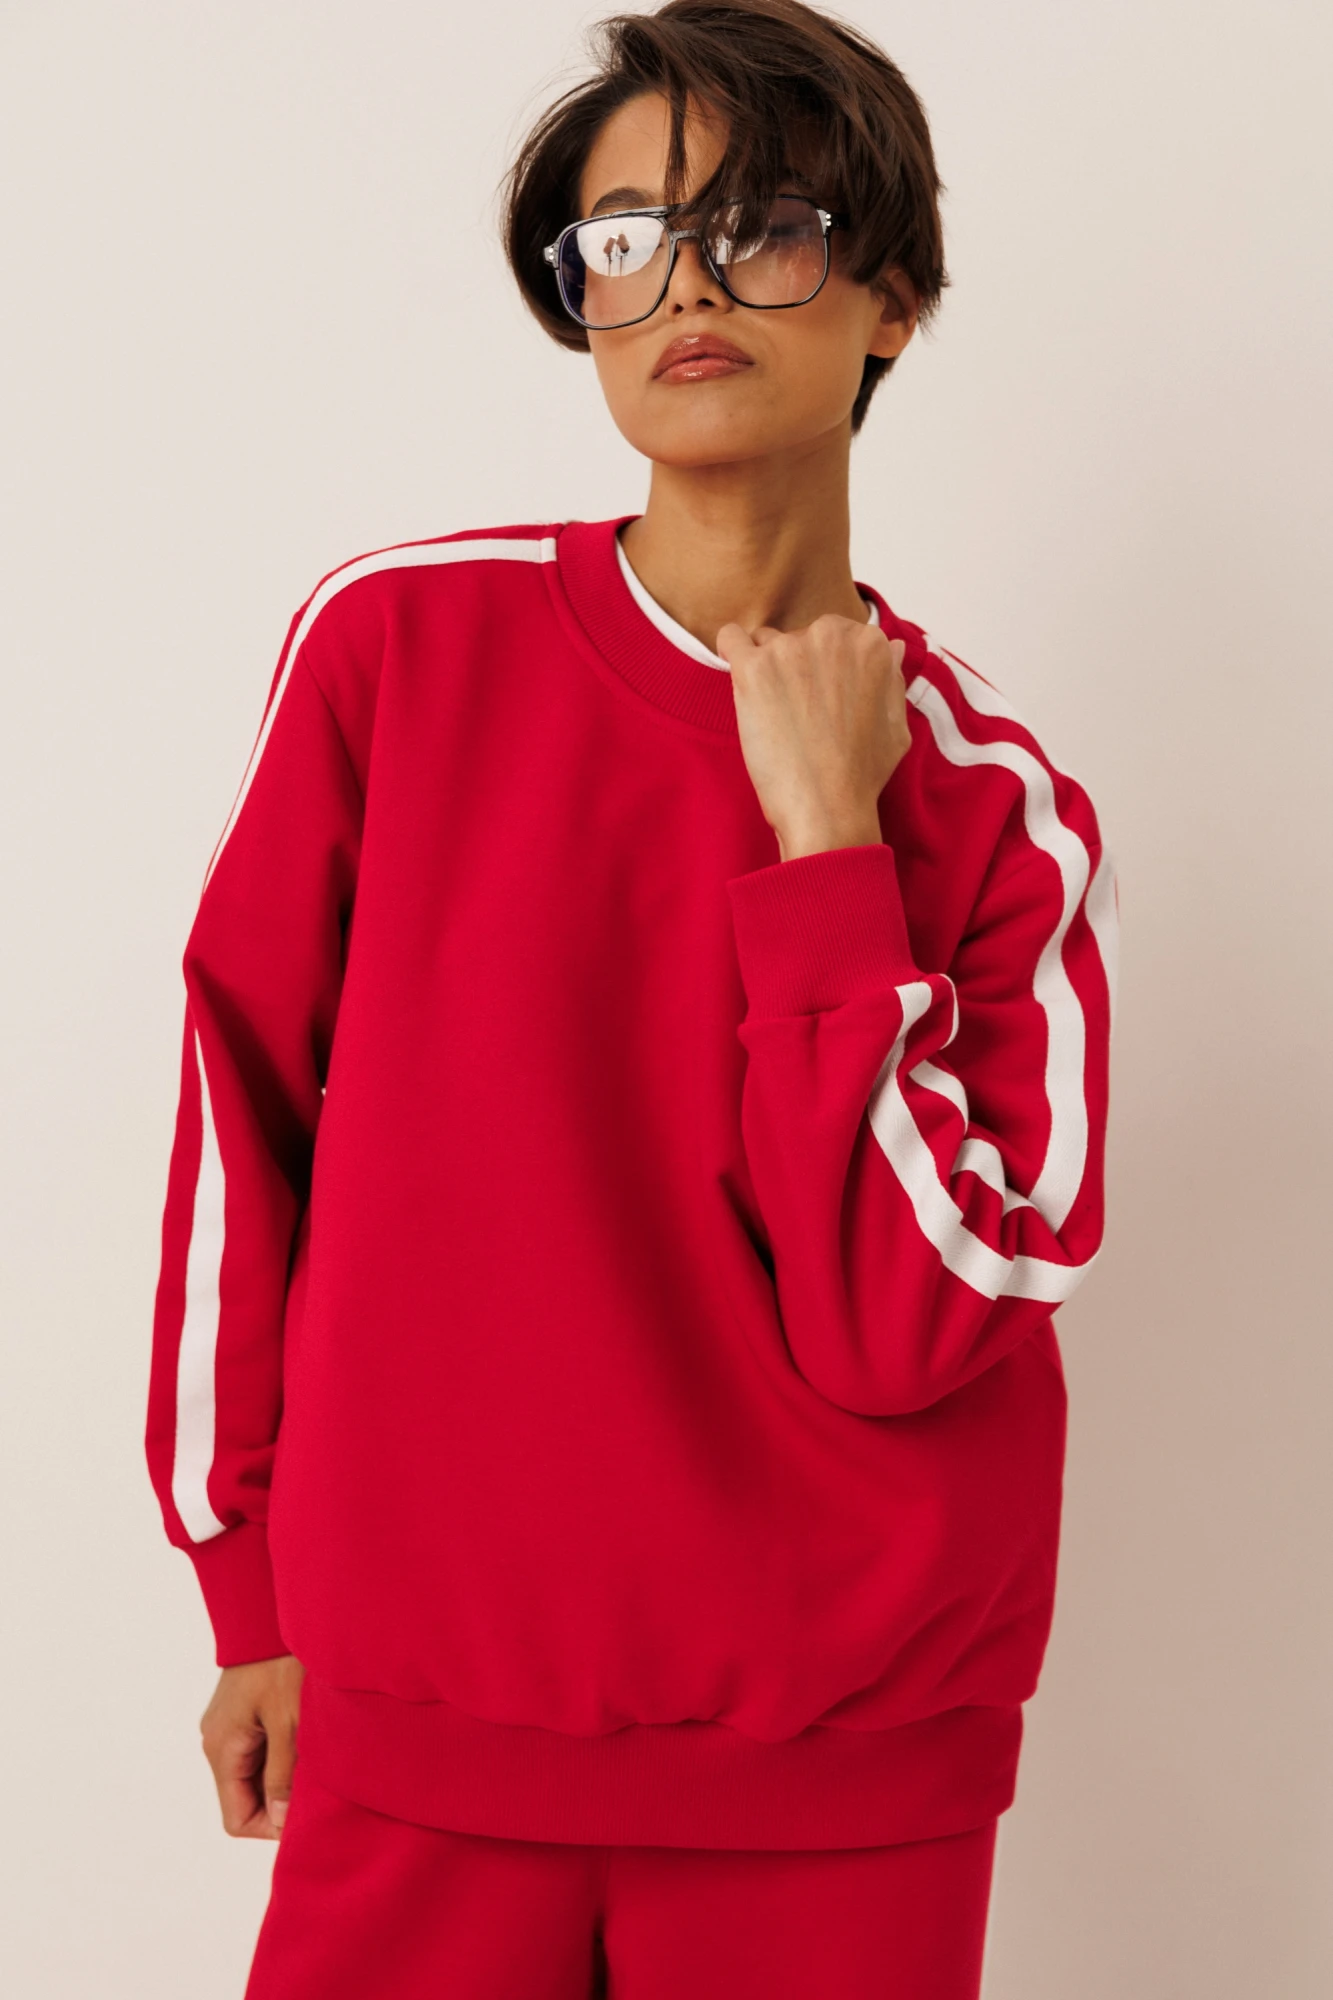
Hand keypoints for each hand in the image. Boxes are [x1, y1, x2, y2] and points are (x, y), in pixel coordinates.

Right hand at [199, 1653, 304, 1838]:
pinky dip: (282, 1753)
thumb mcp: (289, 1722)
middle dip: (280, 1800)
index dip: (270, 1828)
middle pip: (246, 1797)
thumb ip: (283, 1775)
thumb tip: (278, 1822)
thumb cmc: (280, 1662)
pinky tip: (307, 1738)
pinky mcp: (242, 1712)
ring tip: (315, 1759)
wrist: (268, 1612)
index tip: (305, 1816)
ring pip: (255, 1773)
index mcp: (221, 1749)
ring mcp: (228, 1726)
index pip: (237, 1818)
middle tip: (318, 1786)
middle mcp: (218, 1741)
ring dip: (284, 1775)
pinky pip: (259, 1749)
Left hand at [716, 614, 909, 860]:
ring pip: (766, 642)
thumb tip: (892, 646)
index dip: (825, 670)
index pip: (838, 636)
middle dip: (797, 667)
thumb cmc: (861, 775)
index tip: (821, 699)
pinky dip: (731, 652)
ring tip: (774, 713)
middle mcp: (832, 636)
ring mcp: (790, 649)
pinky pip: (731, 638)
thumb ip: (892, 678)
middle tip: (798, 712)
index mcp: (870, 644)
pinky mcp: (753, 668)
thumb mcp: (897, 725)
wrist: (827, 807)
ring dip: (767, 669)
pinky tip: (739, 679)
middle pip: (801, 636)